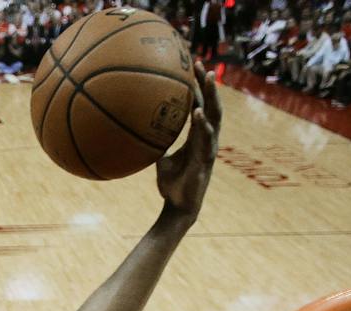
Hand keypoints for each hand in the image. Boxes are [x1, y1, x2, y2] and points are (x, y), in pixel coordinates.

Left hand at [156, 62, 220, 219]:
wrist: (177, 207)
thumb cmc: (171, 183)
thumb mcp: (159, 157)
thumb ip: (155, 141)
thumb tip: (136, 128)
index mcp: (197, 135)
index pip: (201, 104)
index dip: (198, 86)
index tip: (191, 66)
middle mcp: (207, 138)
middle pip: (211, 105)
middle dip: (208, 84)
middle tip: (201, 64)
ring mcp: (209, 148)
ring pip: (214, 117)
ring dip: (212, 96)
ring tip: (208, 78)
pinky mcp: (206, 161)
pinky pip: (207, 139)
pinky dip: (203, 125)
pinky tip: (197, 113)